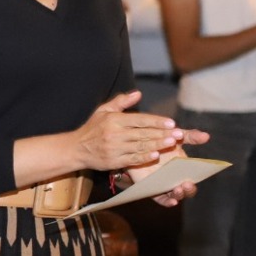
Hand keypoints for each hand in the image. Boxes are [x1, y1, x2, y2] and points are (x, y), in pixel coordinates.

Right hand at [73, 90, 192, 171]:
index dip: (156, 121)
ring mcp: (115, 148)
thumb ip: (121, 102)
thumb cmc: (92, 128)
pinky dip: (144, 157)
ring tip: (172, 143)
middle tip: (178, 134)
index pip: (139, 119)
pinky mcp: (114, 161)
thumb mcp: (103, 110)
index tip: (171, 122)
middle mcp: (115, 133)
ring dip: (157, 145)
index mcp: (114, 120)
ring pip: (140, 146)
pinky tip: (156, 155)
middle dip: (162, 133)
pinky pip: (132, 159)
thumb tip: (138, 94)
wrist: (76, 148)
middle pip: (143, 133)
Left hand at [124, 127, 209, 206]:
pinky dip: (167, 202)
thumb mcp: (174, 136)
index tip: (192, 179)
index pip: (193, 180)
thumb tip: (206, 135)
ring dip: (178, 195)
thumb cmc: (159, 141)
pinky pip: (160, 199)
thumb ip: (190, 136)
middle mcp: (175, 179)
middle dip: (188, 190)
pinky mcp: (151, 188)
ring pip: (174, 196)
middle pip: (186, 190)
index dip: (194, 181)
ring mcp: (163, 185)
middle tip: (186, 184)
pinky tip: (172, 202)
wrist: (136, 144)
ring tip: (177, 189)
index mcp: (184, 169)